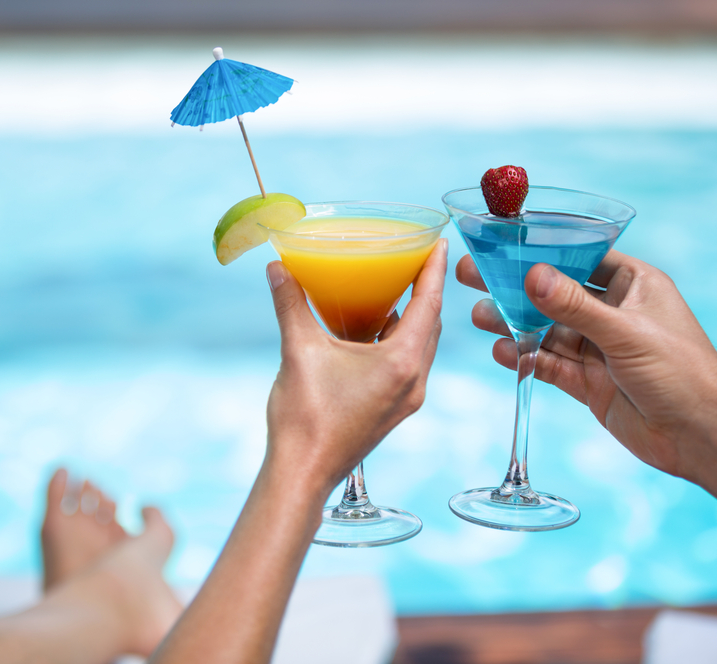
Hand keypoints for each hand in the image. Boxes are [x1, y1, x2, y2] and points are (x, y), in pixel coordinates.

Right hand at [265, 239, 446, 494]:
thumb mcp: (299, 351)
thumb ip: (291, 304)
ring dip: (413, 316)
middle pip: (431, 324)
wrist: (302, 473)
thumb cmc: (305, 417)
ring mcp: (406, 398)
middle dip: (426, 290)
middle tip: (416, 259)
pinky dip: (399, 340)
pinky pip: (407, 363)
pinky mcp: (392, 409)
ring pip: (421, 346)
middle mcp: (414, 381)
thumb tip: (277, 268)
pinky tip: (375, 328)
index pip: (429, 305)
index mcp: (402, 363)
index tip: (439, 242)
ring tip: (397, 288)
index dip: (433, 270)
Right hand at [456, 250, 716, 479]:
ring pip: (547, 330)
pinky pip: (550, 363)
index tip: (503, 244)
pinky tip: (501, 350)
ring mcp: (599, 349)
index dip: (543, 251)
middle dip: (515, 287)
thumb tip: (532, 276)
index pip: (581, 258)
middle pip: (555, 294)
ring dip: (513, 323)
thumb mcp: (625, 332)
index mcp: (634, 285)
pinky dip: (525, 357)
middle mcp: (614, 313)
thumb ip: (575, 306)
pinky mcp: (588, 382)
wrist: (701, 437)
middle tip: (473, 276)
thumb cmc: (682, 373)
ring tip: (478, 316)